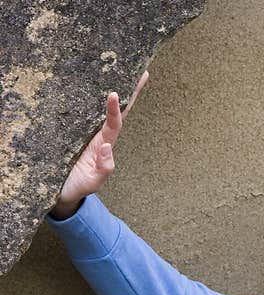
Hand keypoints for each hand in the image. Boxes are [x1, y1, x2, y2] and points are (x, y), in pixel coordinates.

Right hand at [50, 70, 149, 218]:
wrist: (58, 192)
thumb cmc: (77, 186)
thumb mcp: (93, 181)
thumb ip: (104, 168)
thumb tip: (107, 147)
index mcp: (102, 144)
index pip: (114, 123)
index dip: (115, 109)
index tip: (114, 93)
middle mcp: (95, 134)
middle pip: (112, 110)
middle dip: (128, 92)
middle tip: (141, 73)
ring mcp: (81, 131)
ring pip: (93, 107)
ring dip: (103, 89)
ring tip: (115, 68)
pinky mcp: (65, 131)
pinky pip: (74, 112)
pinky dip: (79, 97)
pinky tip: (81, 82)